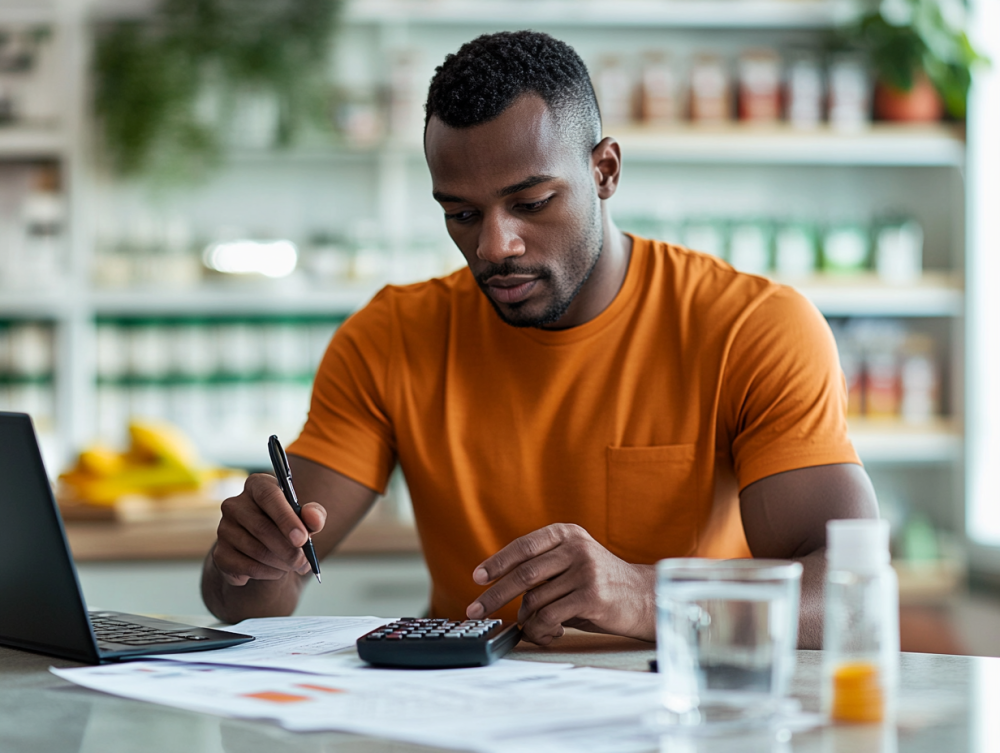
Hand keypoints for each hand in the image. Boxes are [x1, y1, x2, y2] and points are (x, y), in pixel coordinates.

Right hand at [212, 473, 326, 586]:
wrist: (266, 548)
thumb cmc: (289, 526)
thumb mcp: (306, 517)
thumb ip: (314, 515)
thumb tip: (313, 518)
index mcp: (257, 485)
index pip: (268, 496)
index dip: (286, 519)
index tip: (302, 539)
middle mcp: (234, 504)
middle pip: (262, 528)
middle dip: (288, 549)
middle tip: (304, 562)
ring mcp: (223, 529)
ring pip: (256, 550)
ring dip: (280, 563)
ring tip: (293, 565)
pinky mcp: (219, 553)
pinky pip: (246, 568)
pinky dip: (267, 573)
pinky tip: (276, 570)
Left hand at [465, 523, 655, 644]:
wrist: (643, 597)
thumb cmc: (600, 584)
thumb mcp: (572, 563)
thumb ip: (542, 568)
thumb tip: (499, 590)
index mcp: (567, 534)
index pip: (523, 546)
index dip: (497, 562)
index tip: (477, 577)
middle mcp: (576, 548)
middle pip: (524, 574)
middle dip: (495, 595)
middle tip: (476, 609)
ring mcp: (585, 571)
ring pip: (535, 600)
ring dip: (528, 620)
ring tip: (534, 628)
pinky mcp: (592, 596)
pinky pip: (550, 617)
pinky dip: (542, 630)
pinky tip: (549, 633)